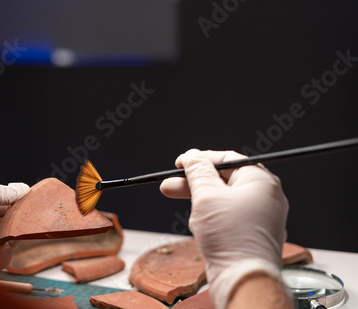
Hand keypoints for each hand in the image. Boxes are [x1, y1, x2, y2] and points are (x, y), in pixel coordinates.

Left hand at [0, 183, 29, 278]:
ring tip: (23, 222)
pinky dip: (8, 248)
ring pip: (12, 235)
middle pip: (10, 217)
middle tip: (34, 207)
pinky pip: (6, 255)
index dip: (16, 196)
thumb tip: (20, 188)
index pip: (2, 200)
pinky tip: (2, 242)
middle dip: (22, 211)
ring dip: (19, 228)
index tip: (30, 192)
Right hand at [160, 150, 288, 308]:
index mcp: (260, 181)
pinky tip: (197, 224)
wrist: (244, 280)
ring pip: (224, 199)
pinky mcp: (252, 234)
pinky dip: (210, 216)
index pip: (228, 159)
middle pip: (224, 179)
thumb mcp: (207, 196)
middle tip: (170, 184)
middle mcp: (265, 197)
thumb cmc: (230, 237)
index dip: (200, 159)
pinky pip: (228, 216)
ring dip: (198, 199)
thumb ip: (197, 171)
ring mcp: (260, 217)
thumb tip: (191, 155)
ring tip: (175, 201)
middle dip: (194, 182)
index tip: (180, 163)